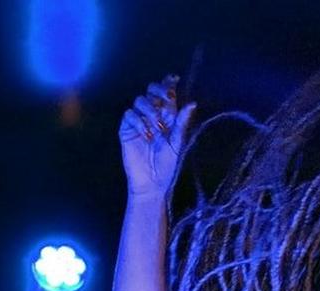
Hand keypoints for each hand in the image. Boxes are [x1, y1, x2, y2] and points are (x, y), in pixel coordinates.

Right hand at [119, 76, 195, 199]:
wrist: (152, 183)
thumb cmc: (167, 166)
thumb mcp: (178, 143)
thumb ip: (182, 123)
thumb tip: (192, 103)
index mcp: (168, 116)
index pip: (167, 93)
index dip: (168, 83)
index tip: (174, 79)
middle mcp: (153, 115)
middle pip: (151, 91)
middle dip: (158, 91)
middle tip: (165, 100)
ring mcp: (139, 121)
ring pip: (140, 100)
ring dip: (149, 111)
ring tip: (156, 128)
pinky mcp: (126, 129)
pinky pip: (129, 115)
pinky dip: (138, 121)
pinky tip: (146, 134)